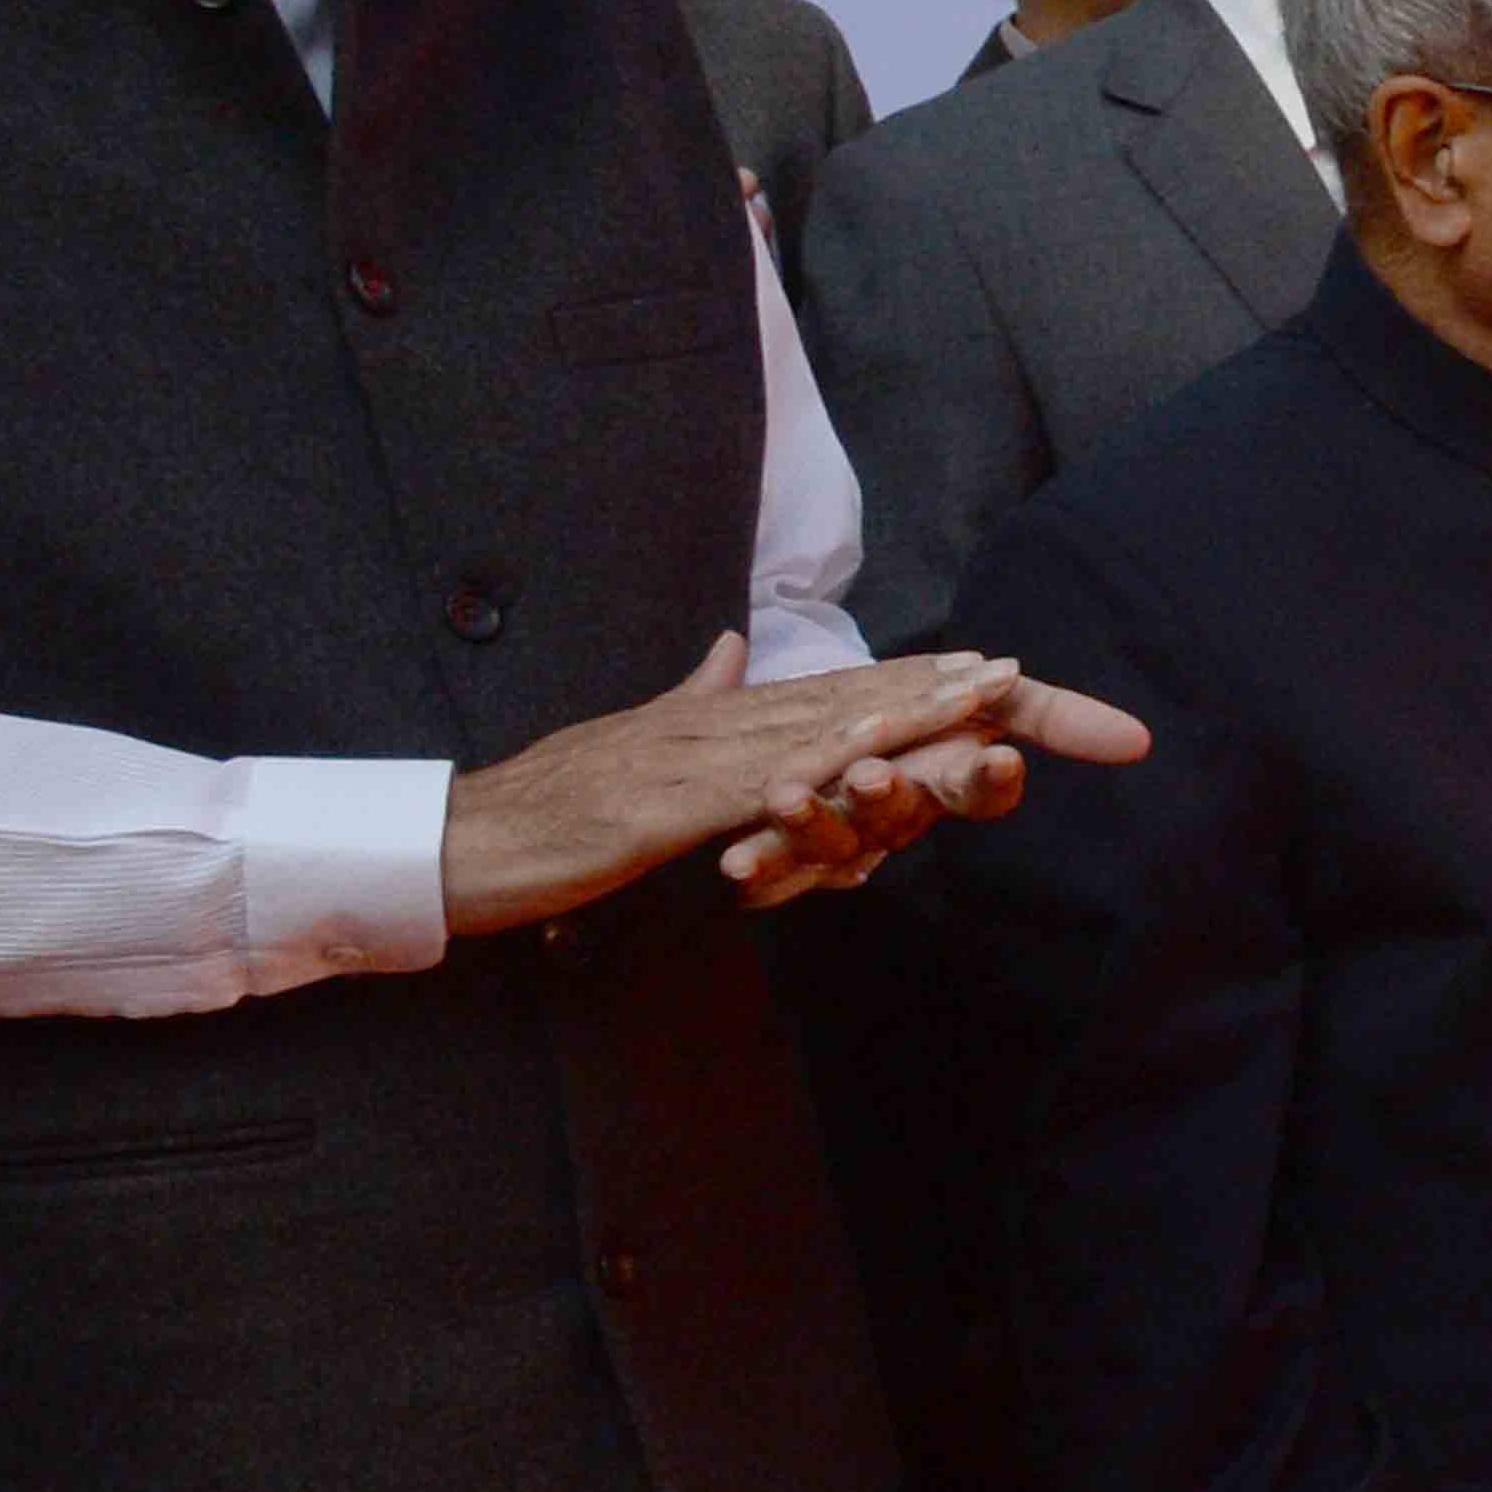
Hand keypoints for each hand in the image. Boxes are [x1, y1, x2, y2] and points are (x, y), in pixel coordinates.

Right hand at [445, 634, 1147, 929]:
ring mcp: (691, 759)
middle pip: (852, 700)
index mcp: (721, 720)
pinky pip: (751, 786)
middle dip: (941, 692)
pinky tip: (868, 759)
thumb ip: (694, 700)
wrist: (463, 843)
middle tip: (1028, 676)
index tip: (1001, 673)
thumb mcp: (638, 748)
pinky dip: (814, 768)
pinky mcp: (661, 805)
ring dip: (901, 709)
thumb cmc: (553, 809)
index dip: (922, 682)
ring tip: (978, 694)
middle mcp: (718, 724)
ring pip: (818, 729)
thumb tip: (731, 649)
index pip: (841, 694)